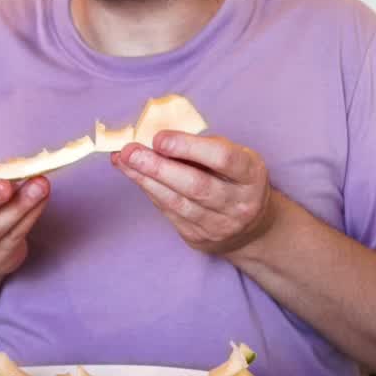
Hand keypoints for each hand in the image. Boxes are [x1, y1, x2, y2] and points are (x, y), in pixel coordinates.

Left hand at [112, 132, 276, 255]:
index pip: (223, 159)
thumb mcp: (234, 157)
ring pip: (177, 203)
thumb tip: (158, 138)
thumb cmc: (235, 179)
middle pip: (196, 186)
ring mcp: (220, 224)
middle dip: (158, 167)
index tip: (159, 138)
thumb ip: (203, 147)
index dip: (189, 147)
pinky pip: (169, 212)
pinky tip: (135, 175)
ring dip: (146, 180)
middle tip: (129, 151)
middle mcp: (239, 203)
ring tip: (123, 161)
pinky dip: (150, 191)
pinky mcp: (199, 237)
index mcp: (251, 174)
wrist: (249, 227)